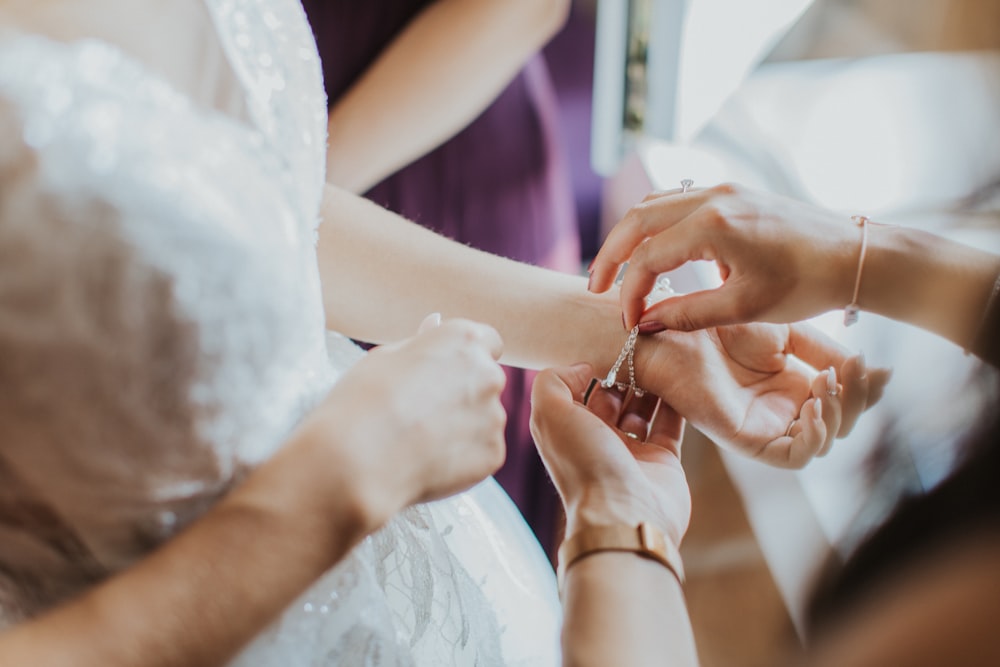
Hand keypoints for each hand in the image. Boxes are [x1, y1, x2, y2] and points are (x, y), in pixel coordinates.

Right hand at [308, 314, 507, 528]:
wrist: (359, 459)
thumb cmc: (364, 400)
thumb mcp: (387, 357)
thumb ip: (423, 343)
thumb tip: (437, 323)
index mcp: (465, 341)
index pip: (488, 342)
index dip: (465, 359)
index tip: (443, 373)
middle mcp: (489, 374)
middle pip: (486, 383)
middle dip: (464, 394)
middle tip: (423, 412)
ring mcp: (494, 416)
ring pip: (484, 421)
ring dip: (462, 428)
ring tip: (420, 441)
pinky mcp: (493, 454)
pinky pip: (482, 453)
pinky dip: (462, 459)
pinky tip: (428, 461)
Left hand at [530, 364, 689, 546]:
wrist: (625, 515)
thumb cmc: (584, 464)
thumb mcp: (550, 414)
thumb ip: (554, 380)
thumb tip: (583, 368)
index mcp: (567, 429)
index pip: (575, 389)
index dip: (588, 367)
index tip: (607, 344)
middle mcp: (597, 440)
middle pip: (610, 396)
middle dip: (622, 373)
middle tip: (640, 349)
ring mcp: (631, 451)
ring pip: (641, 408)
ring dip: (650, 385)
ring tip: (661, 360)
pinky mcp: (662, 460)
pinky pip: (670, 425)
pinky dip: (675, 404)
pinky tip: (681, 381)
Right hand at [589, 183, 860, 330]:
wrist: (855, 255)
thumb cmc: (808, 284)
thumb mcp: (745, 307)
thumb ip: (688, 313)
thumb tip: (645, 322)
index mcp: (713, 225)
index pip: (648, 257)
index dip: (629, 292)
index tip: (627, 322)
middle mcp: (712, 197)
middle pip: (637, 220)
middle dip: (611, 255)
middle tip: (595, 288)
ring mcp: (722, 190)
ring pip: (653, 205)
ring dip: (629, 237)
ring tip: (615, 270)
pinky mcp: (732, 193)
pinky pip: (676, 202)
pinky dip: (654, 226)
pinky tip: (652, 252)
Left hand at [638, 322, 890, 467]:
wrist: (677, 329)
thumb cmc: (721, 326)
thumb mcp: (788, 332)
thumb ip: (827, 353)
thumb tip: (873, 371)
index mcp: (793, 386)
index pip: (844, 400)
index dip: (865, 389)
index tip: (876, 366)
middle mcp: (782, 410)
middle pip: (839, 424)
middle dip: (856, 401)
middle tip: (853, 372)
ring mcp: (764, 427)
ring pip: (821, 443)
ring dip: (836, 416)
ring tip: (828, 384)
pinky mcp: (744, 440)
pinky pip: (790, 456)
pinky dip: (812, 439)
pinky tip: (813, 408)